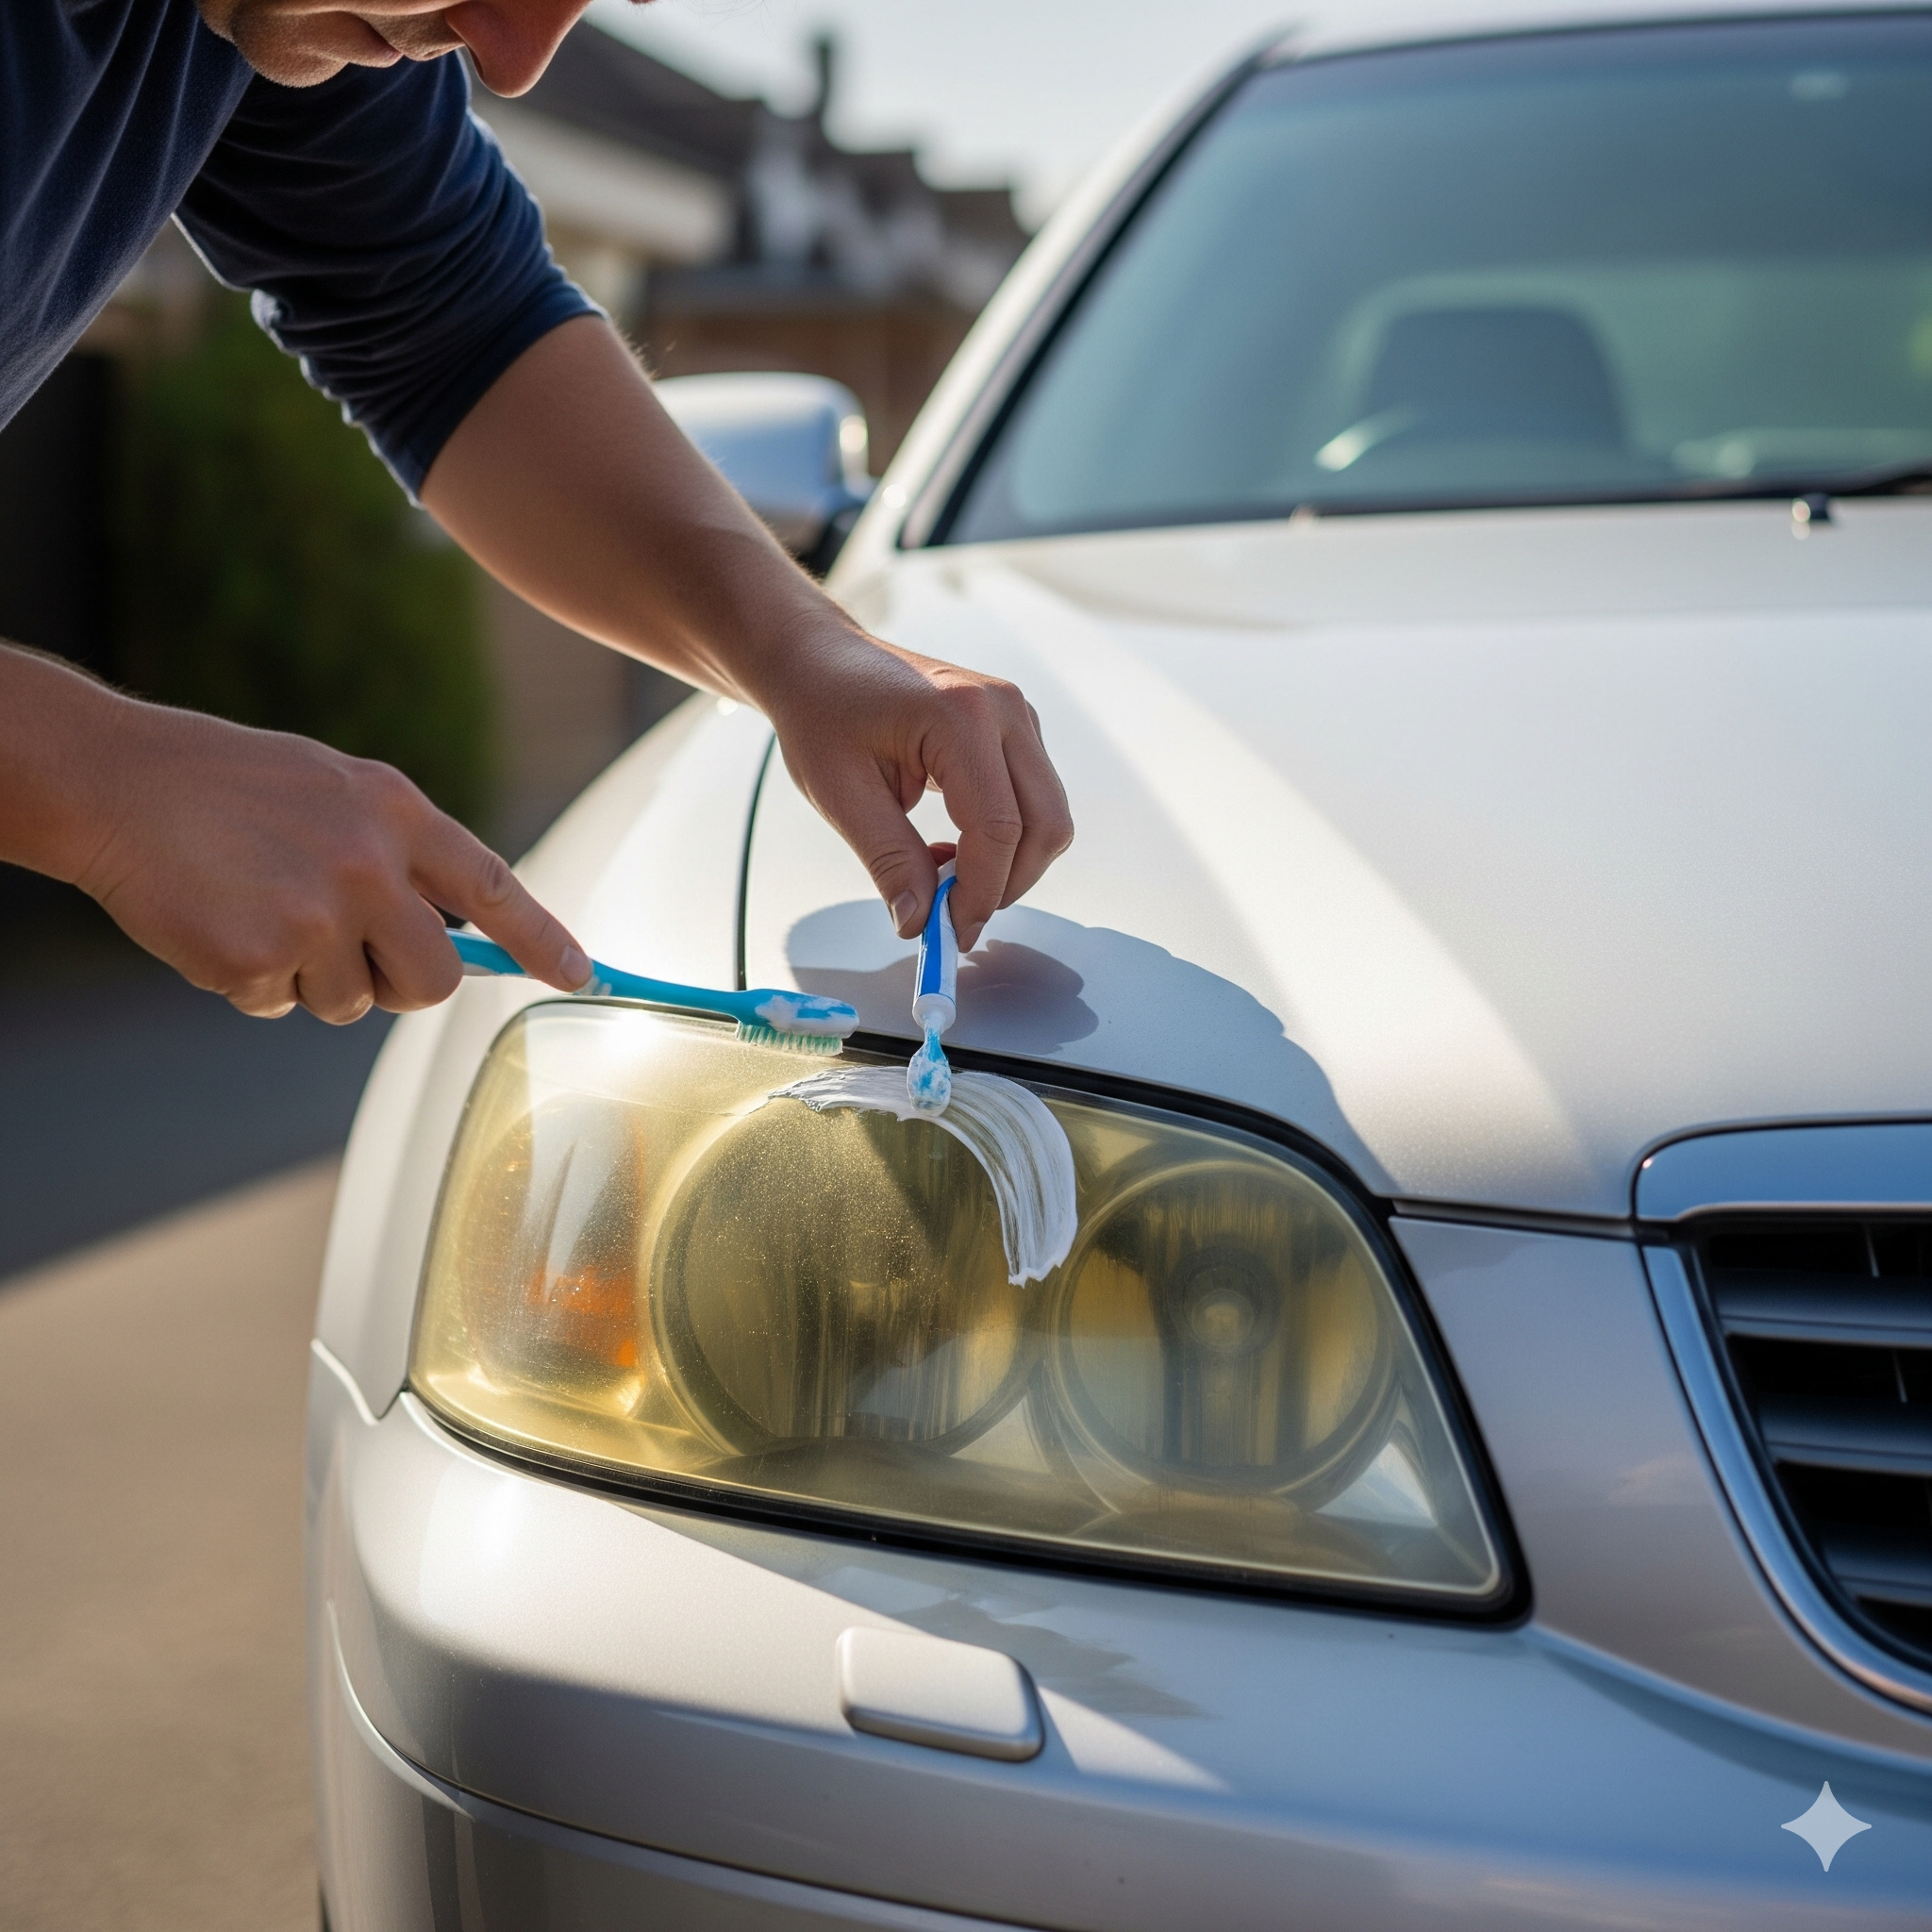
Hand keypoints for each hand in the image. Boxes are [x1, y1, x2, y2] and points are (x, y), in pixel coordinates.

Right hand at [70, 695, 589, 1021]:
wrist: (115, 783)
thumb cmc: (228, 786)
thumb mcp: (335, 791)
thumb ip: (400, 852)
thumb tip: (455, 930)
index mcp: (396, 812)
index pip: (495, 887)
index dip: (543, 940)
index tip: (583, 977)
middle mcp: (370, 864)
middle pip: (434, 978)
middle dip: (402, 985)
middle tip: (354, 957)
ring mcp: (316, 914)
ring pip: (352, 1003)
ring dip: (311, 979)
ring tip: (259, 909)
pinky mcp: (259, 958)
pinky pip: (280, 1007)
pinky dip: (250, 983)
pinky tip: (218, 923)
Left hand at [760, 623, 1074, 950]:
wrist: (819, 660)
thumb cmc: (821, 711)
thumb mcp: (841, 793)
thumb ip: (889, 860)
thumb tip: (920, 922)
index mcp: (960, 715)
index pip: (998, 826)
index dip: (980, 892)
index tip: (949, 931)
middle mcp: (1003, 709)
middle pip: (1045, 824)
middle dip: (1007, 885)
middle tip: (954, 918)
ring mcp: (1017, 715)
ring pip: (1048, 817)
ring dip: (1008, 865)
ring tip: (943, 879)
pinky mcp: (1015, 731)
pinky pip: (1033, 801)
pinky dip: (1005, 841)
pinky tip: (952, 849)